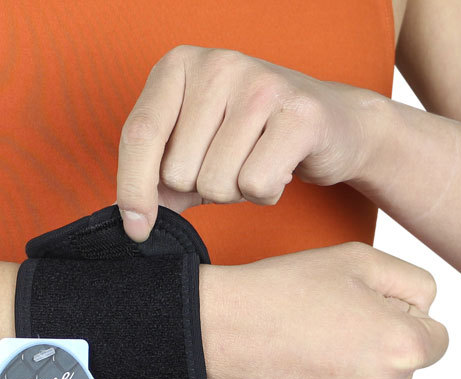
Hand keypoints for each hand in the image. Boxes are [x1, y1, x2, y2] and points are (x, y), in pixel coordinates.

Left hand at [116, 44, 386, 241]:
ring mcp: (259, 83)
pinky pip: (254, 184)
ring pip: (215, 183)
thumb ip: (154, 181)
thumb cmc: (247, 142)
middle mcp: (216, 64)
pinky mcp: (299, 113)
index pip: (138, 136)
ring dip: (234, 192)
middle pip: (178, 171)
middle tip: (229, 166)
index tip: (136, 231)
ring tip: (254, 164)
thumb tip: (129, 223)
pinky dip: (263, 195)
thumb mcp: (190, 154)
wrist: (332, 126)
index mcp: (176, 66)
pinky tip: (278, 171)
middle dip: (201, 188)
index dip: (132, 190)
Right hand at [199, 242, 448, 378]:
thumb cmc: (280, 293)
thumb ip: (415, 283)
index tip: (359, 315)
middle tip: (324, 334)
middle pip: (398, 375)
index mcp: (403, 349)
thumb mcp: (357, 260)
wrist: (216, 332)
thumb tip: (424, 313)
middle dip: (372, 355)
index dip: (397, 320)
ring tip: (304, 360)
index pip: (433, 339)